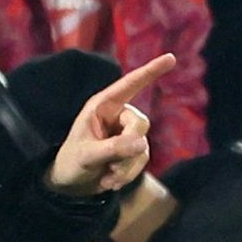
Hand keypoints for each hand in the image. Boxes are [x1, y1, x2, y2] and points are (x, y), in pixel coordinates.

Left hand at [44, 53, 170, 196]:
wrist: (70, 184)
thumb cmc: (71, 162)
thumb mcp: (86, 155)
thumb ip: (112, 149)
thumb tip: (141, 145)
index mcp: (102, 106)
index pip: (130, 85)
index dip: (150, 71)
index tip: (171, 58)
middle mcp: (117, 115)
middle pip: (140, 124)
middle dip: (128, 148)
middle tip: (111, 166)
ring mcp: (127, 133)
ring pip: (143, 146)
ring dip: (126, 167)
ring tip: (106, 178)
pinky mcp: (132, 151)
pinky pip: (142, 160)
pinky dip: (128, 175)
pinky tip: (109, 182)